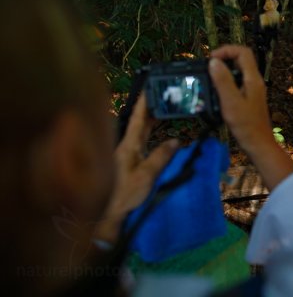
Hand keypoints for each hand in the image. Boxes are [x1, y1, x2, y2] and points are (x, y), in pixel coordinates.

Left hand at [96, 95, 178, 242]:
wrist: (104, 217)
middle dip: (152, 110)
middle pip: (140, 124)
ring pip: (140, 135)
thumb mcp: (146, 176)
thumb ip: (160, 157)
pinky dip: (151, 138)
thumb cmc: (123, 195)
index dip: (145, 102)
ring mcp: (126, 157)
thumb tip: (176, 140)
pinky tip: (158, 141)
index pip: (138, 118)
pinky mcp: (127, 167)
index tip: (152, 87)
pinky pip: (141, 146)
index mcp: (129, 145)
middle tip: (166, 99)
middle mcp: (125, 148)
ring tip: (165, 115)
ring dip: (152, 124)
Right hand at [209, 45, 275, 153]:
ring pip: (238, 71)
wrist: (258, 144)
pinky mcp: (249, 98)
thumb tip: (214, 61)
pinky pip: (237, 82)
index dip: (226, 50)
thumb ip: (223, 80)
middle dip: (224, 58)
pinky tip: (216, 93)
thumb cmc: (245, 124)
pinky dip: (226, 82)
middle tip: (208, 67)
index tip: (211, 59)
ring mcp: (253, 90)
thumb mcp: (231, 102)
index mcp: (253, 79)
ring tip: (209, 78)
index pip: (243, 52)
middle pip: (241, 59)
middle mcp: (255, 81)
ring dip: (224, 71)